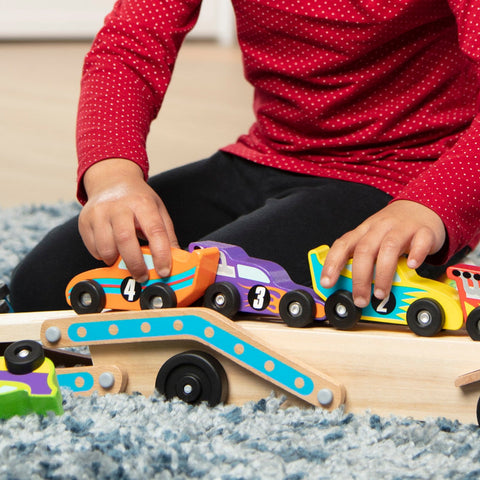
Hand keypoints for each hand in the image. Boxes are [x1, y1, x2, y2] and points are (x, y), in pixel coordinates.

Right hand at [78, 159, 178, 281]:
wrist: (111, 181)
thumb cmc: (137, 199)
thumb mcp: (158, 210)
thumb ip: (167, 234)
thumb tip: (176, 259)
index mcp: (142, 203)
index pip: (154, 230)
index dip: (160, 254)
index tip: (164, 270)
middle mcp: (118, 206)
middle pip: (125, 240)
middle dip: (135, 264)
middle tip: (142, 276)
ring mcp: (98, 213)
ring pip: (106, 248)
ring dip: (118, 261)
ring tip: (126, 258)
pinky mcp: (84, 222)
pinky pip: (94, 250)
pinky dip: (105, 256)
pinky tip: (113, 248)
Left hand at [319, 200, 445, 307]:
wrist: (421, 208)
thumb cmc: (392, 229)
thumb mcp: (372, 239)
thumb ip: (361, 258)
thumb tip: (347, 285)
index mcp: (363, 231)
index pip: (342, 245)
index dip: (332, 264)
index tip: (327, 282)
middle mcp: (380, 228)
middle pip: (365, 250)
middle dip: (360, 278)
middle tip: (360, 298)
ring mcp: (402, 228)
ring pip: (389, 248)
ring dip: (383, 273)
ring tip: (380, 293)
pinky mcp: (424, 231)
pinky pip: (420, 241)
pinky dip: (416, 254)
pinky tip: (412, 266)